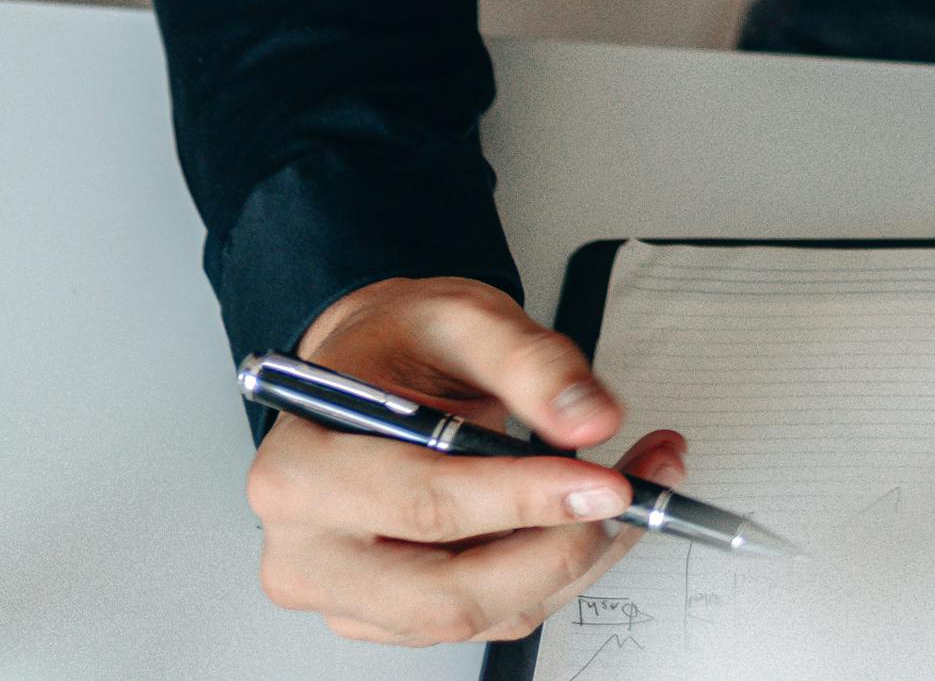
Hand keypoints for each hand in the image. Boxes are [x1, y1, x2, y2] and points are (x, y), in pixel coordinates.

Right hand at [243, 274, 690, 647]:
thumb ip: (530, 361)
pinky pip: (490, 618)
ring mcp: (345, 597)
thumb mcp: (461, 316)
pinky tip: (590, 516)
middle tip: (630, 492)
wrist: (370, 372)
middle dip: (557, 550)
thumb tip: (591, 417)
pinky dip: (556, 573)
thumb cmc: (398, 346)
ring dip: (574, 561)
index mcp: (299, 469)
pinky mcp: (391, 619)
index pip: (422, 504)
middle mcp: (305, 550)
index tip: (604, 481)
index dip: (523, 499)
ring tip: (635, 486)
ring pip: (480, 615)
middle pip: (446, 593)